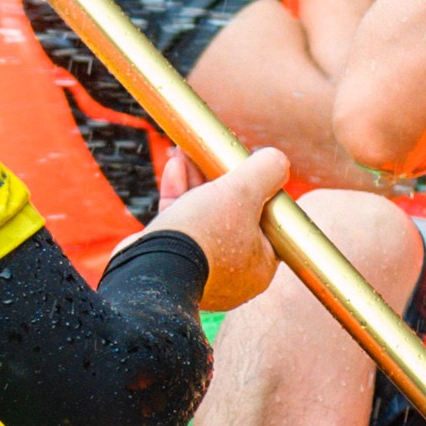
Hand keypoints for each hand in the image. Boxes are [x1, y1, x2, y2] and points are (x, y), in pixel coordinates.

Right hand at [146, 145, 288, 311]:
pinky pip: (181, 225)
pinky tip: (175, 168)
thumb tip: (277, 160)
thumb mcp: (243, 192)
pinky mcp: (171, 262)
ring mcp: (201, 270)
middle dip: (222, 179)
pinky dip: (179, 196)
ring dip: (197, 181)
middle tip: (216, 155)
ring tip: (189, 152)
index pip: (269, 223)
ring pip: (205, 217)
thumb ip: (266, 172)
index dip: (260, 191)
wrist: (148, 267)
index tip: (249, 170)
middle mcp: (232, 273)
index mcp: (259, 267)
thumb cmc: (202, 234)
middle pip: (235, 215)